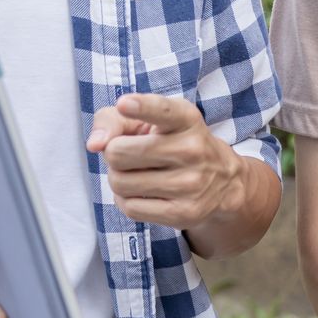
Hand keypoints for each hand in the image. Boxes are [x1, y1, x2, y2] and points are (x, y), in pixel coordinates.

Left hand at [88, 93, 243, 230]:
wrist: (223, 182)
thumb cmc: (174, 143)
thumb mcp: (148, 120)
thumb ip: (113, 120)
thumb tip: (95, 144)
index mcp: (186, 119)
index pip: (162, 110)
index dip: (141, 108)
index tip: (125, 104)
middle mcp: (192, 149)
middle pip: (118, 152)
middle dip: (114, 154)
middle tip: (129, 155)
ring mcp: (191, 184)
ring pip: (120, 183)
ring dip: (119, 179)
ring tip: (137, 174)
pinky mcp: (184, 213)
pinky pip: (130, 207)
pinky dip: (127, 200)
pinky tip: (143, 193)